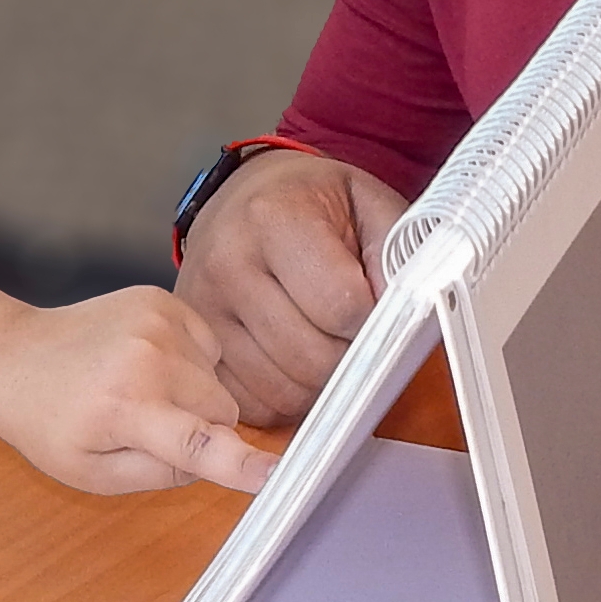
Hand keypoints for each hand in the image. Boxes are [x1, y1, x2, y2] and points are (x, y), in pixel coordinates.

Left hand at [0, 286, 273, 495]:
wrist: (15, 358)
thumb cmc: (52, 425)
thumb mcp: (94, 474)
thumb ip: (161, 475)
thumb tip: (219, 463)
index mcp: (124, 408)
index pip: (196, 444)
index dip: (241, 464)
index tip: (277, 474)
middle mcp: (147, 358)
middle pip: (223, 410)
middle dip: (202, 427)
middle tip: (150, 428)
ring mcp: (156, 321)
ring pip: (219, 379)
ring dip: (193, 393)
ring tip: (141, 392)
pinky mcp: (162, 299)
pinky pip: (209, 346)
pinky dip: (188, 362)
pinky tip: (147, 364)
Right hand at [172, 148, 411, 425]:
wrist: (244, 197)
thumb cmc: (311, 203)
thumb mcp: (367, 202)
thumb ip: (395, 252)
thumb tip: (406, 312)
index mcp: (273, 217)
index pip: (340, 304)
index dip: (373, 322)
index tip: (379, 313)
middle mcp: (228, 264)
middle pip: (310, 356)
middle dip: (349, 360)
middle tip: (357, 336)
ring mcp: (203, 311)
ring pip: (282, 389)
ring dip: (319, 386)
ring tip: (327, 346)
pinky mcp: (194, 349)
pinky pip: (251, 404)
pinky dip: (284, 398)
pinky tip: (294, 363)